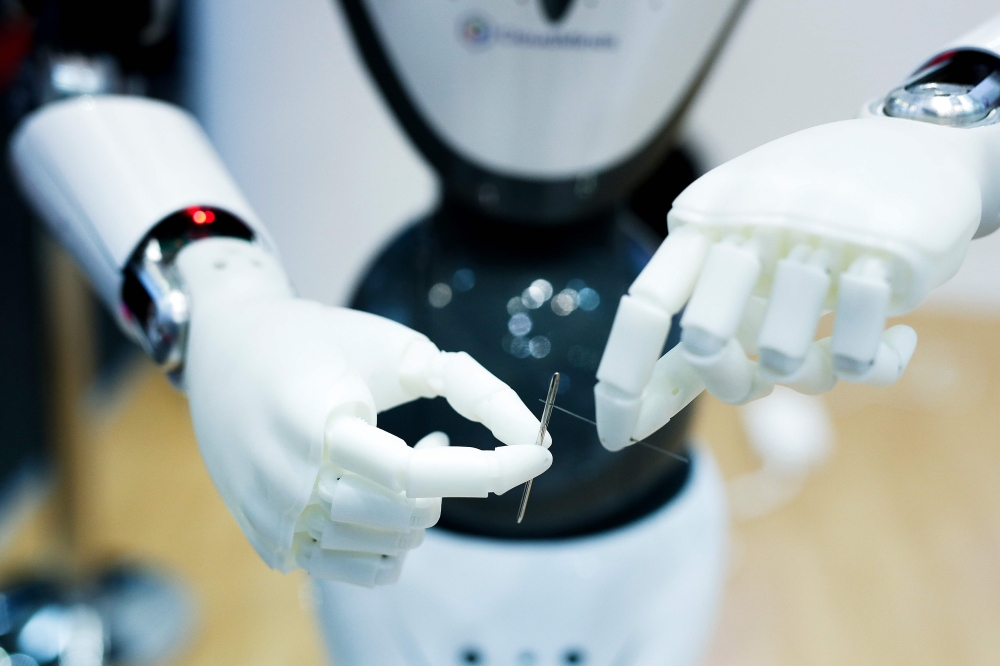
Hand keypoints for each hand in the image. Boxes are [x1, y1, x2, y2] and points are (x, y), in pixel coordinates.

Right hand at [175, 238, 551, 585]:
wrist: (225, 352)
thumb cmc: (321, 340)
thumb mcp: (398, 348)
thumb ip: (471, 386)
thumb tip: (534, 436)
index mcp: (316, 423)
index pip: (416, 473)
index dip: (488, 468)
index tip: (539, 453)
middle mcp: (289, 481)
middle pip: (408, 516)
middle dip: (451, 482)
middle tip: (437, 438)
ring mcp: (276, 519)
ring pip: (390, 549)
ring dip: (420, 508)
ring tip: (401, 461)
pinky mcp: (270, 543)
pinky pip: (358, 569)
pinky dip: (389, 539)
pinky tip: (376, 495)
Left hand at [595, 116, 993, 450]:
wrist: (924, 147)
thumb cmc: (818, 219)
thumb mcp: (746, 245)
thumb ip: (706, 315)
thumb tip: (646, 405)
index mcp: (706, 218)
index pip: (647, 306)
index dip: (623, 380)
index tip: (610, 437)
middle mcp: (751, 220)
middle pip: (708, 342)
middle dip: (735, 378)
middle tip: (771, 366)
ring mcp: (816, 232)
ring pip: (782, 359)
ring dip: (813, 368)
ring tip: (838, 330)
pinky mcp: (884, 251)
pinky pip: (854, 358)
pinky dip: (879, 362)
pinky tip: (899, 332)